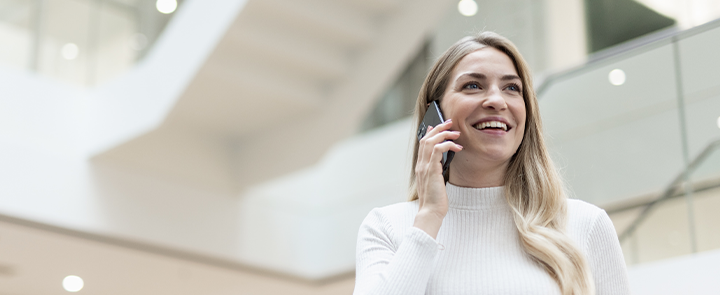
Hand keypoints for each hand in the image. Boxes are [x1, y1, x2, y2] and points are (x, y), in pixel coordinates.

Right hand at [413, 120, 461, 238]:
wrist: (430, 212)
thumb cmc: (435, 200)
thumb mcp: (435, 182)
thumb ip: (437, 171)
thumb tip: (443, 162)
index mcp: (420, 167)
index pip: (422, 144)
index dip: (429, 132)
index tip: (436, 126)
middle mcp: (420, 165)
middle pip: (426, 139)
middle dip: (438, 128)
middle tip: (450, 123)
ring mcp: (424, 167)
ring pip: (430, 141)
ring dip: (444, 134)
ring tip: (456, 133)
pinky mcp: (431, 170)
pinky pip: (437, 150)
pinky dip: (447, 145)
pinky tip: (457, 147)